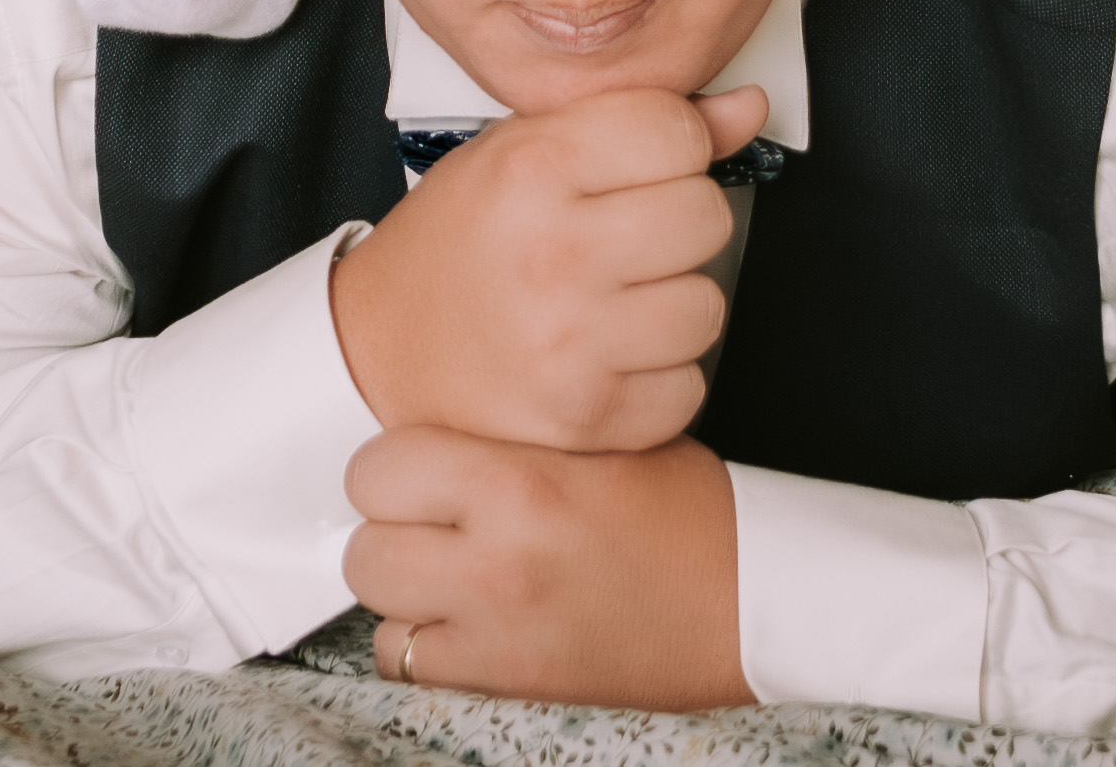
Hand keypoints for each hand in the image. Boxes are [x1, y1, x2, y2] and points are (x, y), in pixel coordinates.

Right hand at [328, 85, 764, 452]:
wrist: (378, 353)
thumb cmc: (454, 247)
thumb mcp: (522, 153)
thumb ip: (633, 123)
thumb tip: (747, 109)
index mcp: (531, 169)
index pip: (674, 131)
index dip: (666, 150)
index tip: (634, 170)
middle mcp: (551, 252)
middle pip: (706, 215)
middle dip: (676, 226)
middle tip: (621, 241)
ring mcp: (569, 341)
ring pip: (707, 306)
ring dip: (672, 306)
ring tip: (611, 302)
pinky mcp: (584, 416)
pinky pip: (688, 387)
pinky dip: (658, 379)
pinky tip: (605, 358)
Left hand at [347, 429, 749, 710]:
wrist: (749, 605)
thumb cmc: (684, 517)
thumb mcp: (600, 442)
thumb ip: (511, 435)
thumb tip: (434, 432)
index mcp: (522, 484)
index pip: (382, 465)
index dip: (396, 467)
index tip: (421, 473)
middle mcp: (499, 559)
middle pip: (366, 539)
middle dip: (391, 526)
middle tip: (430, 523)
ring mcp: (497, 630)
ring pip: (377, 603)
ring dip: (403, 588)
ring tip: (448, 573)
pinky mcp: (506, 682)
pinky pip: (405, 663)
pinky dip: (420, 644)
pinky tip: (462, 622)